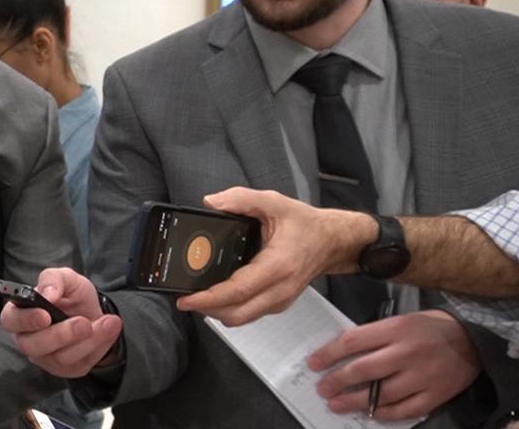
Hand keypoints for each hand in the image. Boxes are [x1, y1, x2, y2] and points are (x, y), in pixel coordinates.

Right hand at [0, 268, 122, 377]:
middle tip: (83, 323)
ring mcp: (45, 358)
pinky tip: (108, 330)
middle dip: (61, 335)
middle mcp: (27, 339)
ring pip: (59, 358)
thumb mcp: (67, 279)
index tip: (46, 315)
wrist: (94, 314)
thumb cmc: (73, 297)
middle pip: (33, 346)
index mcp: (20, 313)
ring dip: (87, 341)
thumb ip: (54, 278)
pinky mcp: (64, 370)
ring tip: (107, 322)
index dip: (26, 320)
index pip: (10, 321)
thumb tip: (47, 293)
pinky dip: (98, 347)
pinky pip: (78, 365)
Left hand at [176, 187, 374, 325]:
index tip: (186, 298)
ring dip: (217, 311)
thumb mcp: (274, 202)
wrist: (333, 241)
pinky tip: (217, 294)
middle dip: (206, 310)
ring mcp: (280, 300)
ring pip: (242, 318)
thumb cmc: (306, 224)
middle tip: (185, 298)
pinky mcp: (278, 303)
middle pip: (236, 315)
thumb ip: (241, 199)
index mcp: (277, 266)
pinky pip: (249, 313)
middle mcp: (280, 289)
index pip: (238, 291)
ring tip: (197, 296)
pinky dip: (230, 308)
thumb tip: (211, 203)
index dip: (208, 298)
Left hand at [308, 310, 480, 420]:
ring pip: (381, 394)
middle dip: (337, 381)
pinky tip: (368, 413)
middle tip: (322, 388)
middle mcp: (408, 352)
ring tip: (336, 404)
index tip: (313, 364)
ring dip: (354, 401)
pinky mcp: (436, 395)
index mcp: (397, 329)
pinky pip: (404, 409)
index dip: (328, 354)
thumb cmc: (429, 329)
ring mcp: (423, 376)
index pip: (353, 341)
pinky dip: (383, 413)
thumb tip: (341, 354)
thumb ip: (374, 336)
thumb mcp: (400, 321)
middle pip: (364, 370)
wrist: (472, 341)